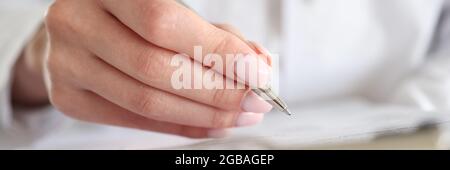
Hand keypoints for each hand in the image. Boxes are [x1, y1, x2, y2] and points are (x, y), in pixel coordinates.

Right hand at [13, 0, 271, 137]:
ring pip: (145, 101)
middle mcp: (77, 23)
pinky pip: (134, 121)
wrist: (78, 27)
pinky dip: (180, 126)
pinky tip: (211, 123)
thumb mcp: (172, 10)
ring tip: (238, 114)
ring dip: (203, 114)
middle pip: (154, 68)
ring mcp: (67, 64)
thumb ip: (213, 35)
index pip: (163, 22)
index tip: (256, 72)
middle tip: (254, 99)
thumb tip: (257, 66)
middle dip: (216, 90)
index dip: (215, 51)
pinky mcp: (69, 98)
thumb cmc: (131, 15)